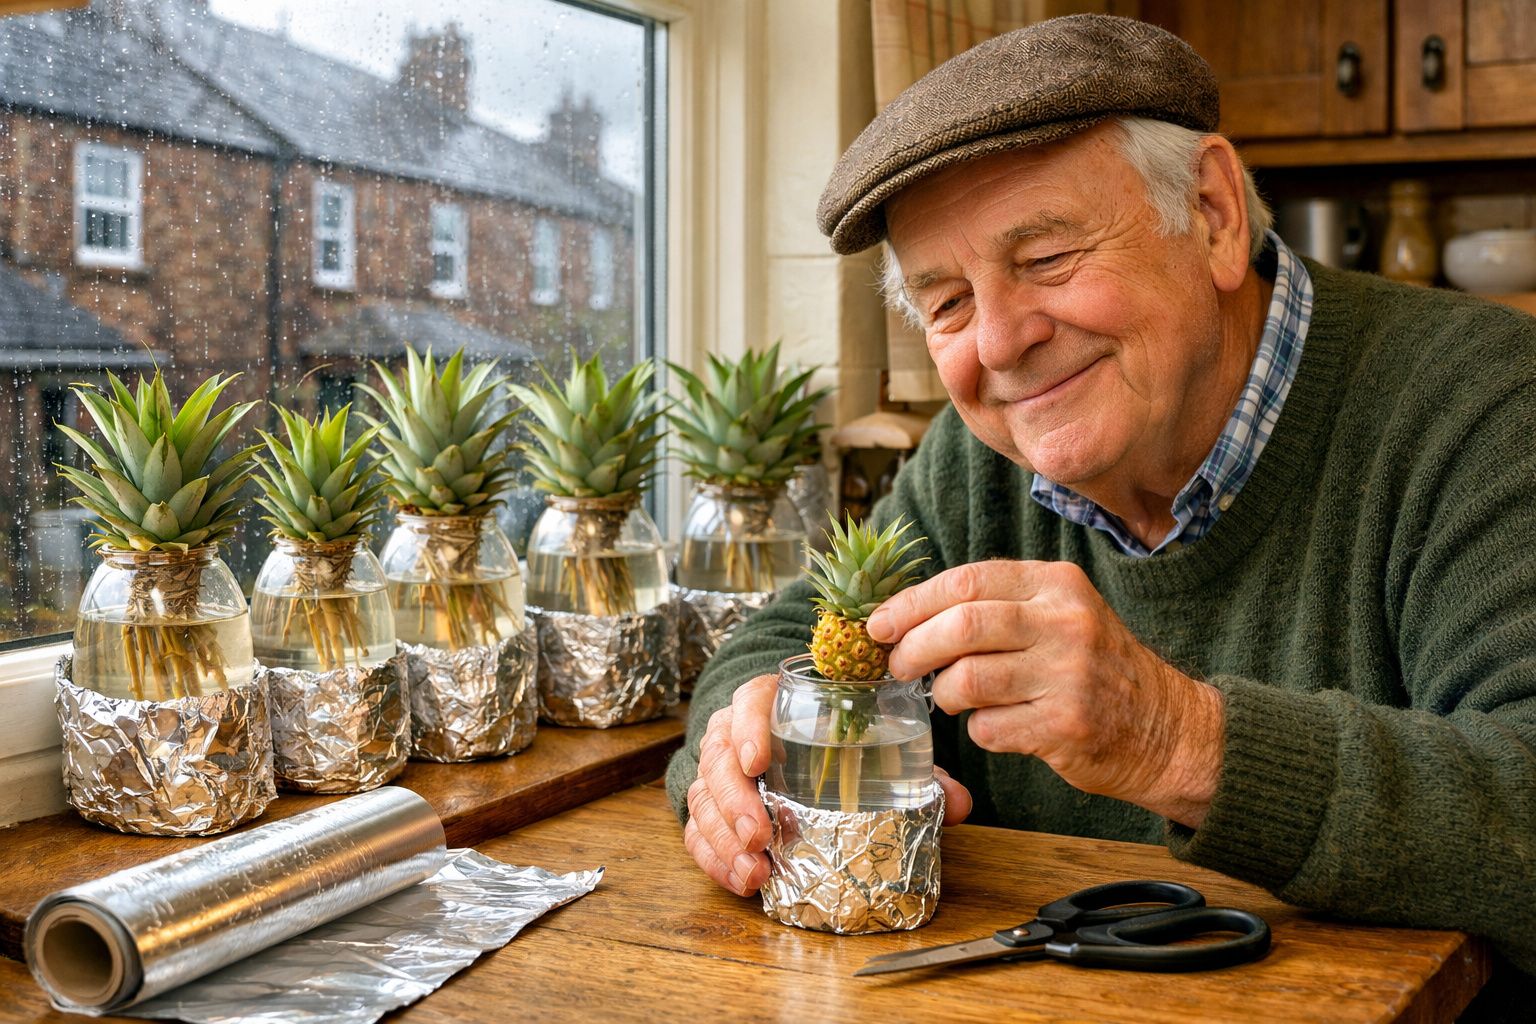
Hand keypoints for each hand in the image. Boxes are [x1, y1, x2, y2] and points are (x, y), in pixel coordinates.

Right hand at [683, 674, 974, 895]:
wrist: (784, 741)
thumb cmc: (830, 739)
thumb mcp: (871, 745)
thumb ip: (915, 772)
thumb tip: (960, 803)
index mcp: (770, 703)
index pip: (748, 701)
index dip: (748, 727)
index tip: (760, 759)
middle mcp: (734, 734)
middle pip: (718, 758)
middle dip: (735, 800)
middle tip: (761, 833)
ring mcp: (717, 772)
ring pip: (703, 798)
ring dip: (723, 837)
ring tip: (755, 869)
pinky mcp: (709, 808)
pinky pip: (697, 831)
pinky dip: (715, 859)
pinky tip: (743, 880)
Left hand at [867, 560, 1224, 827]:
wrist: (1167, 729)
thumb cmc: (1095, 669)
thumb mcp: (1059, 615)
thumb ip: (997, 606)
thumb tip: (907, 615)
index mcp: (1057, 585)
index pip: (966, 581)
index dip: (911, 603)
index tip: (878, 625)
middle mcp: (1066, 622)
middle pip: (961, 626)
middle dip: (913, 648)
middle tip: (896, 667)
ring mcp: (1069, 675)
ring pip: (968, 679)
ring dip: (945, 694)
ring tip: (951, 698)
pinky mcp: (1066, 727)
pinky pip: (989, 728)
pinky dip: (979, 731)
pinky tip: (998, 726)